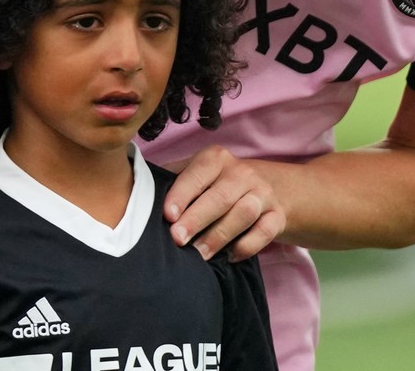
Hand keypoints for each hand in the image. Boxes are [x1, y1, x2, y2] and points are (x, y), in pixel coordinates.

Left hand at [163, 145, 285, 260]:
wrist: (268, 187)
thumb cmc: (217, 184)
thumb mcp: (197, 173)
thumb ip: (171, 179)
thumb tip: (137, 194)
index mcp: (216, 159)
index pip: (198, 173)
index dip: (182, 194)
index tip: (168, 215)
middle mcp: (242, 173)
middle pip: (221, 196)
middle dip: (197, 219)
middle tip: (178, 239)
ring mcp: (263, 194)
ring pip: (244, 213)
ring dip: (220, 236)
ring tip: (200, 254)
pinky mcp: (277, 215)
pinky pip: (265, 231)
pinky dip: (247, 246)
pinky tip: (229, 256)